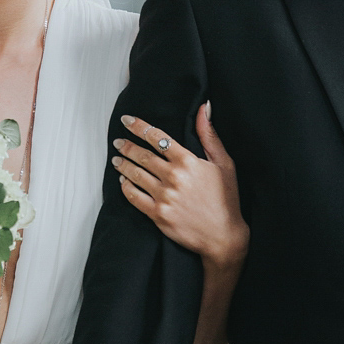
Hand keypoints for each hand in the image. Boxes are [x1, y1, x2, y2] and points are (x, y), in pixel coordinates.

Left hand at [113, 105, 248, 269]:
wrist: (223, 236)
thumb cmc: (225, 199)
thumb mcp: (224, 163)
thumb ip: (209, 135)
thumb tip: (205, 108)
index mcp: (188, 162)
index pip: (157, 137)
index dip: (139, 126)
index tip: (127, 121)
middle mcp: (173, 177)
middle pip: (142, 155)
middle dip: (127, 146)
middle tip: (118, 142)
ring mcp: (164, 197)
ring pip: (135, 175)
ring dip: (123, 165)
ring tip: (117, 159)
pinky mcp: (157, 215)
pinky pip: (134, 197)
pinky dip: (126, 187)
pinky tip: (123, 181)